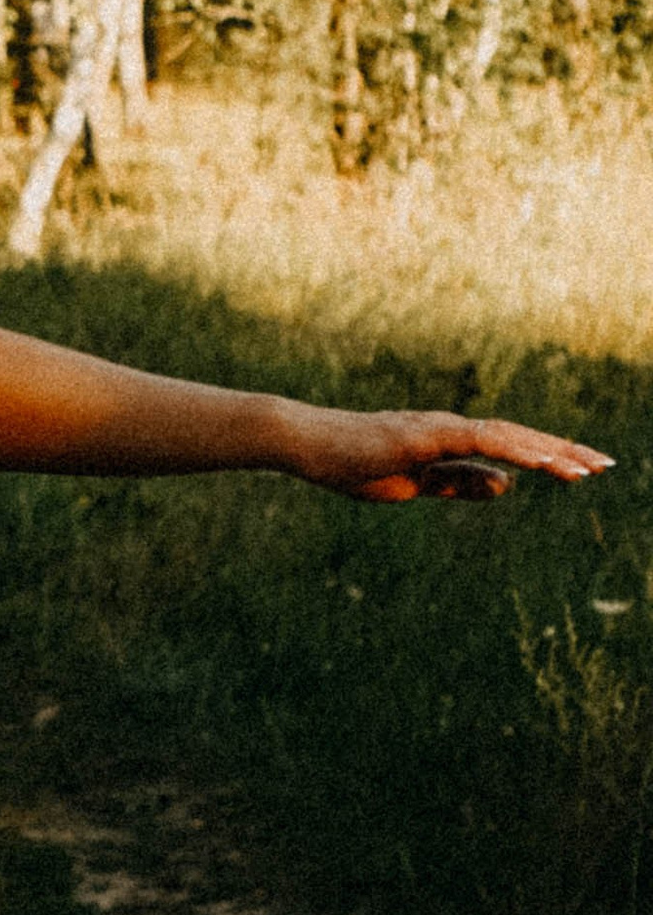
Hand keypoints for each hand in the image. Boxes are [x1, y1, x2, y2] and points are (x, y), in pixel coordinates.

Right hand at [289, 406, 612, 505]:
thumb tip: (507, 487)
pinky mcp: (422, 435)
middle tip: (606, 465)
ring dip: (546, 452)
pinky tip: (537, 461)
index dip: (548, 456)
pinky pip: (475, 441)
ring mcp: (437, 428)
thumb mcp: (414, 483)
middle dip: (563, 451)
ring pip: (505, 437)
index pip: (509, 447)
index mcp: (448, 441)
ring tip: (584, 469)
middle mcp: (450, 427)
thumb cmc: (351, 462)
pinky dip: (511, 449)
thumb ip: (458, 483)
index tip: (585, 470)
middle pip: (518, 437)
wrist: (307, 443)